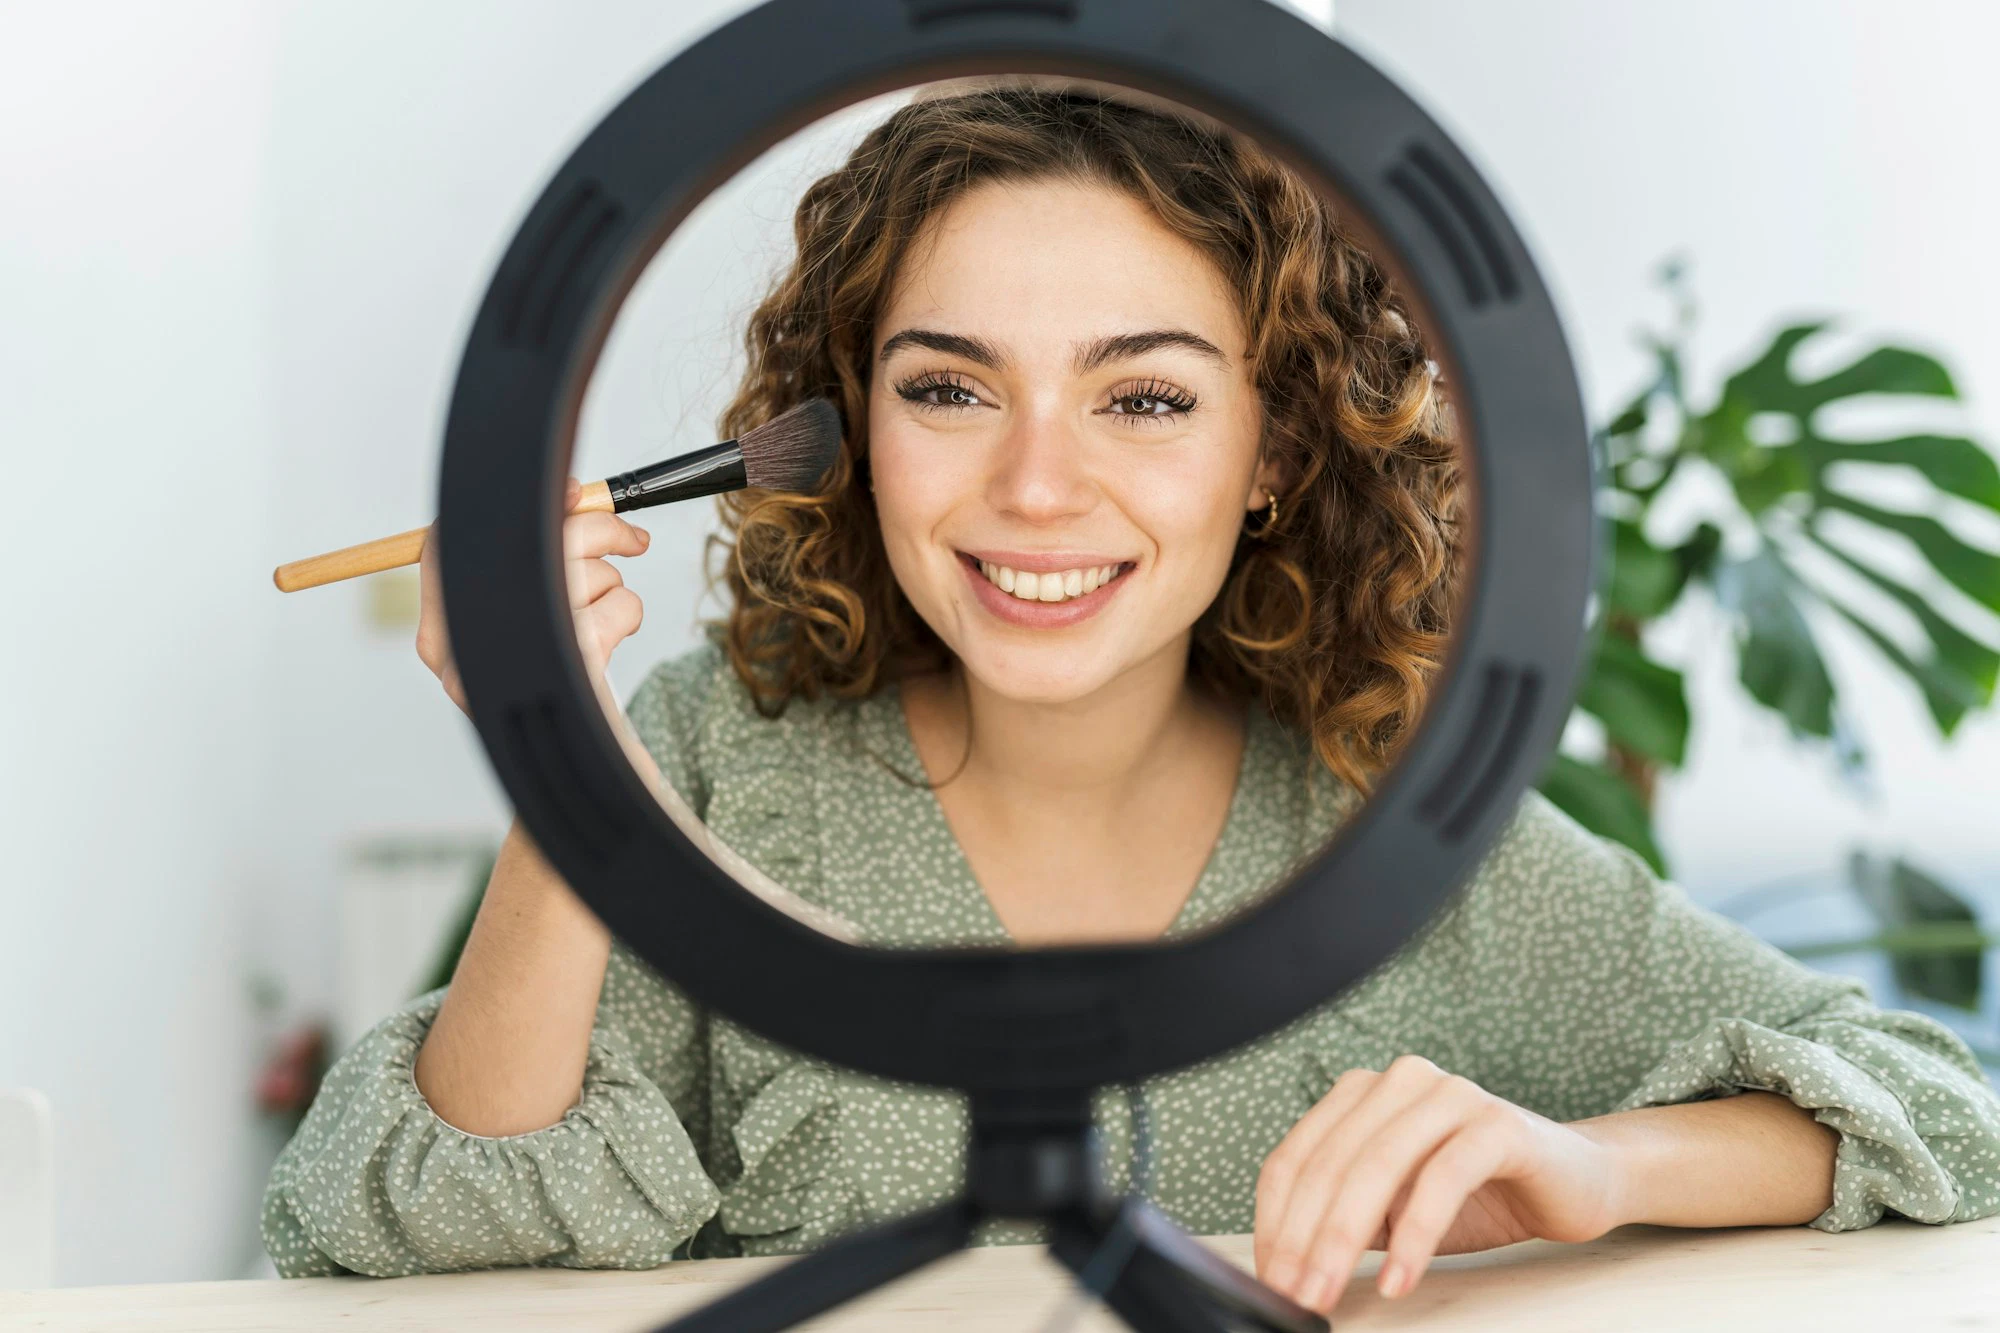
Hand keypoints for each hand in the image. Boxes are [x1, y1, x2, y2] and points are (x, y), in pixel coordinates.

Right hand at [416, 476, 651, 716]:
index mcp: (439, 637)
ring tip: (594, 624)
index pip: (448, 543)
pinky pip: (622, 602)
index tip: (570, 496)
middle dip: (596, 533)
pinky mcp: (576, 660)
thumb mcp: (521, 621)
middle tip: (630, 541)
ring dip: (609, 589)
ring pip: (587, 571)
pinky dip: (628, 616)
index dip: (511, 509)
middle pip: (536, 541)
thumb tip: (571, 493)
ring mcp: (521, 650)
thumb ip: (530, 557)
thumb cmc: (547, 679)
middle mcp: (468, 648)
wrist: (574, 759)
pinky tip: (609, 645)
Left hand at [1253, 1054, 1624, 1315]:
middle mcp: (1399, 1082)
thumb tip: (1288, 1267)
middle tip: (1295, 1294)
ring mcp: (1449, 1095)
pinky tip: (1400, 1279)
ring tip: (1329, 1291)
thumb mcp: (1394, 1210)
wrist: (1577, 1181)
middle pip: (1329, 1163)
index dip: (1274, 1222)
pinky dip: (1414, 1235)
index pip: (1295, 1157)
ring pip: (1376, 1166)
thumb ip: (1347, 1220)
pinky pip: (1441, 1178)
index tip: (1269, 1278)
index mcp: (1362, 1093)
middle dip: (1303, 1238)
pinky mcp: (1497, 1123)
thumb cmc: (1478, 1195)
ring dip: (1344, 1239)